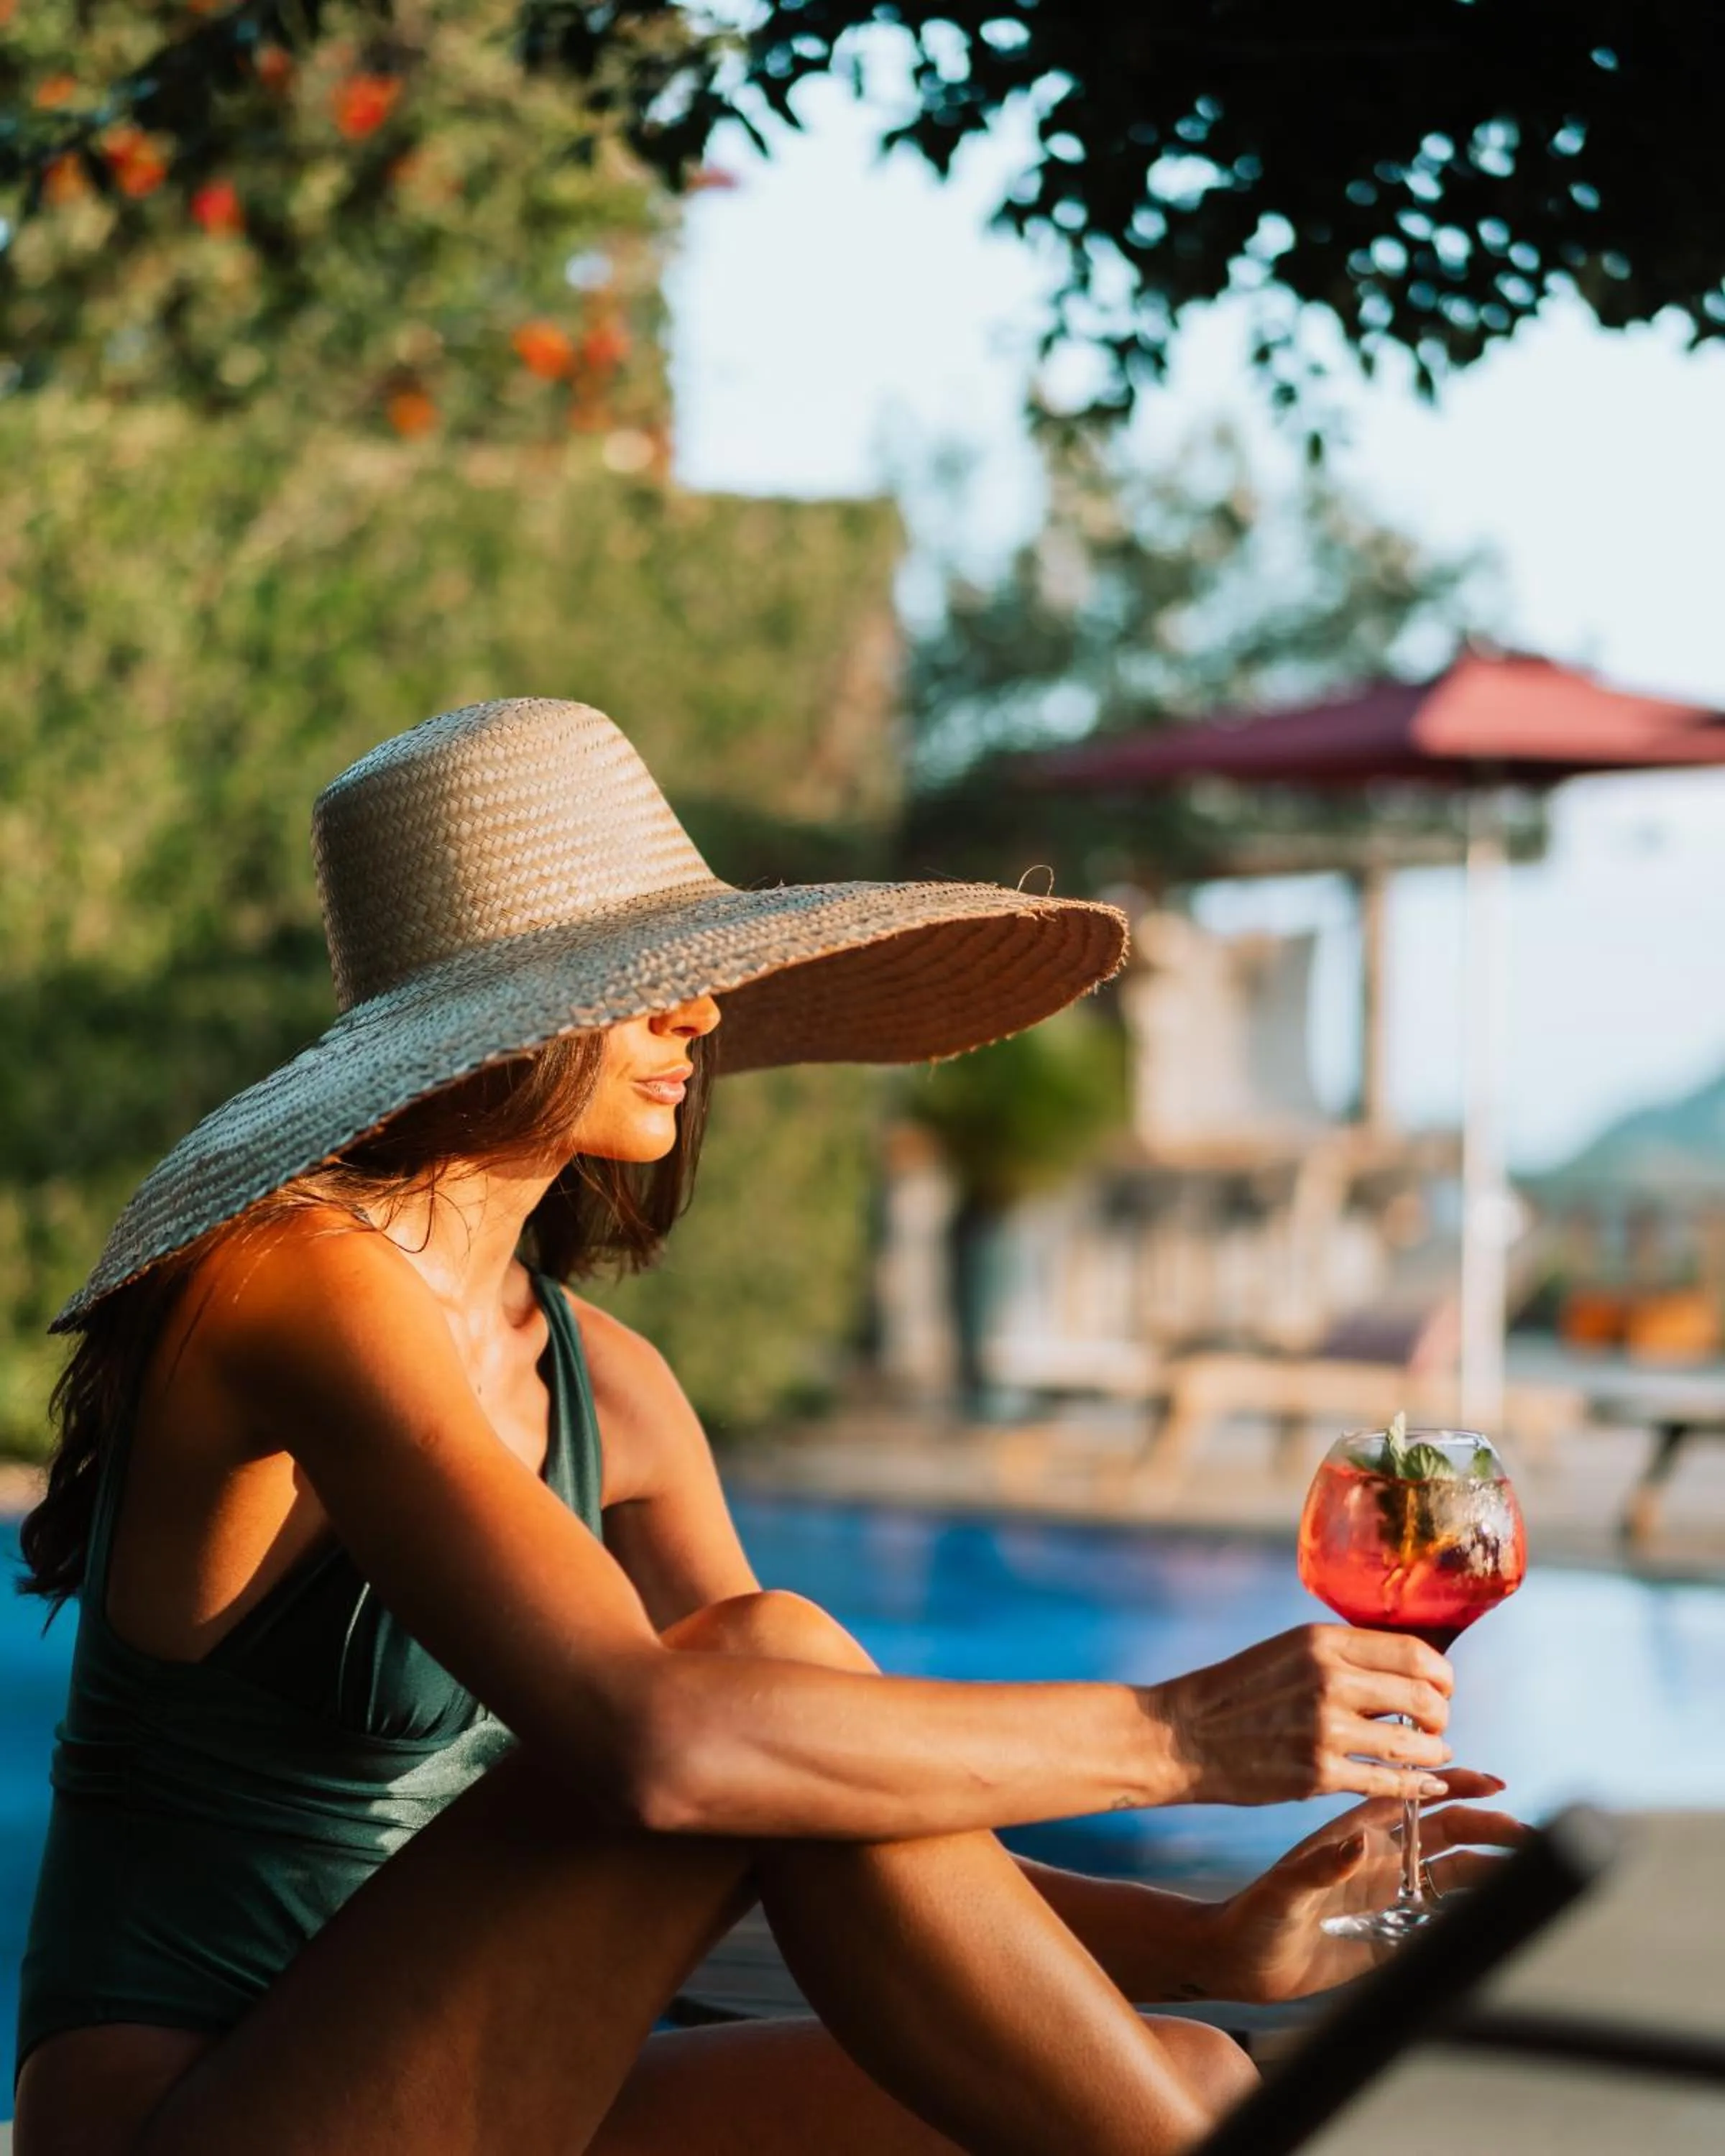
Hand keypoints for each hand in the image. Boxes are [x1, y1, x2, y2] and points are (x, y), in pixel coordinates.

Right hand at [1141, 1623, 1453, 1805]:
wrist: (1183, 1734)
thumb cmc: (1237, 1692)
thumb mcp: (1288, 1652)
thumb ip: (1342, 1657)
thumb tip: (1405, 1671)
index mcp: (1322, 1641)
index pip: (1414, 1652)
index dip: (1441, 1674)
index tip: (1441, 1688)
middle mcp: (1329, 1679)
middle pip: (1423, 1696)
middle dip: (1441, 1714)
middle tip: (1437, 1724)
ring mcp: (1325, 1729)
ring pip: (1413, 1743)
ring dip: (1434, 1752)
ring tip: (1432, 1755)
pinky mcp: (1318, 1774)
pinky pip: (1388, 1782)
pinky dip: (1416, 1786)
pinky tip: (1425, 1785)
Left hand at [1204, 1771, 1526, 2000]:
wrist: (1244, 1961)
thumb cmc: (1257, 1915)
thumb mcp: (1287, 1888)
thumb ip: (1323, 1866)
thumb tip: (1360, 1842)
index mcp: (1357, 1835)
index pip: (1416, 1800)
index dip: (1454, 1786)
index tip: (1492, 1780)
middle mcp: (1381, 1861)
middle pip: (1448, 1836)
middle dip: (1488, 1827)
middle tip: (1525, 1831)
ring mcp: (1390, 1897)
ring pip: (1454, 1875)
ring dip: (1489, 1867)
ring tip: (1527, 1864)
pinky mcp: (1394, 1938)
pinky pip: (1443, 1920)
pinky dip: (1471, 1914)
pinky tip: (1501, 1911)